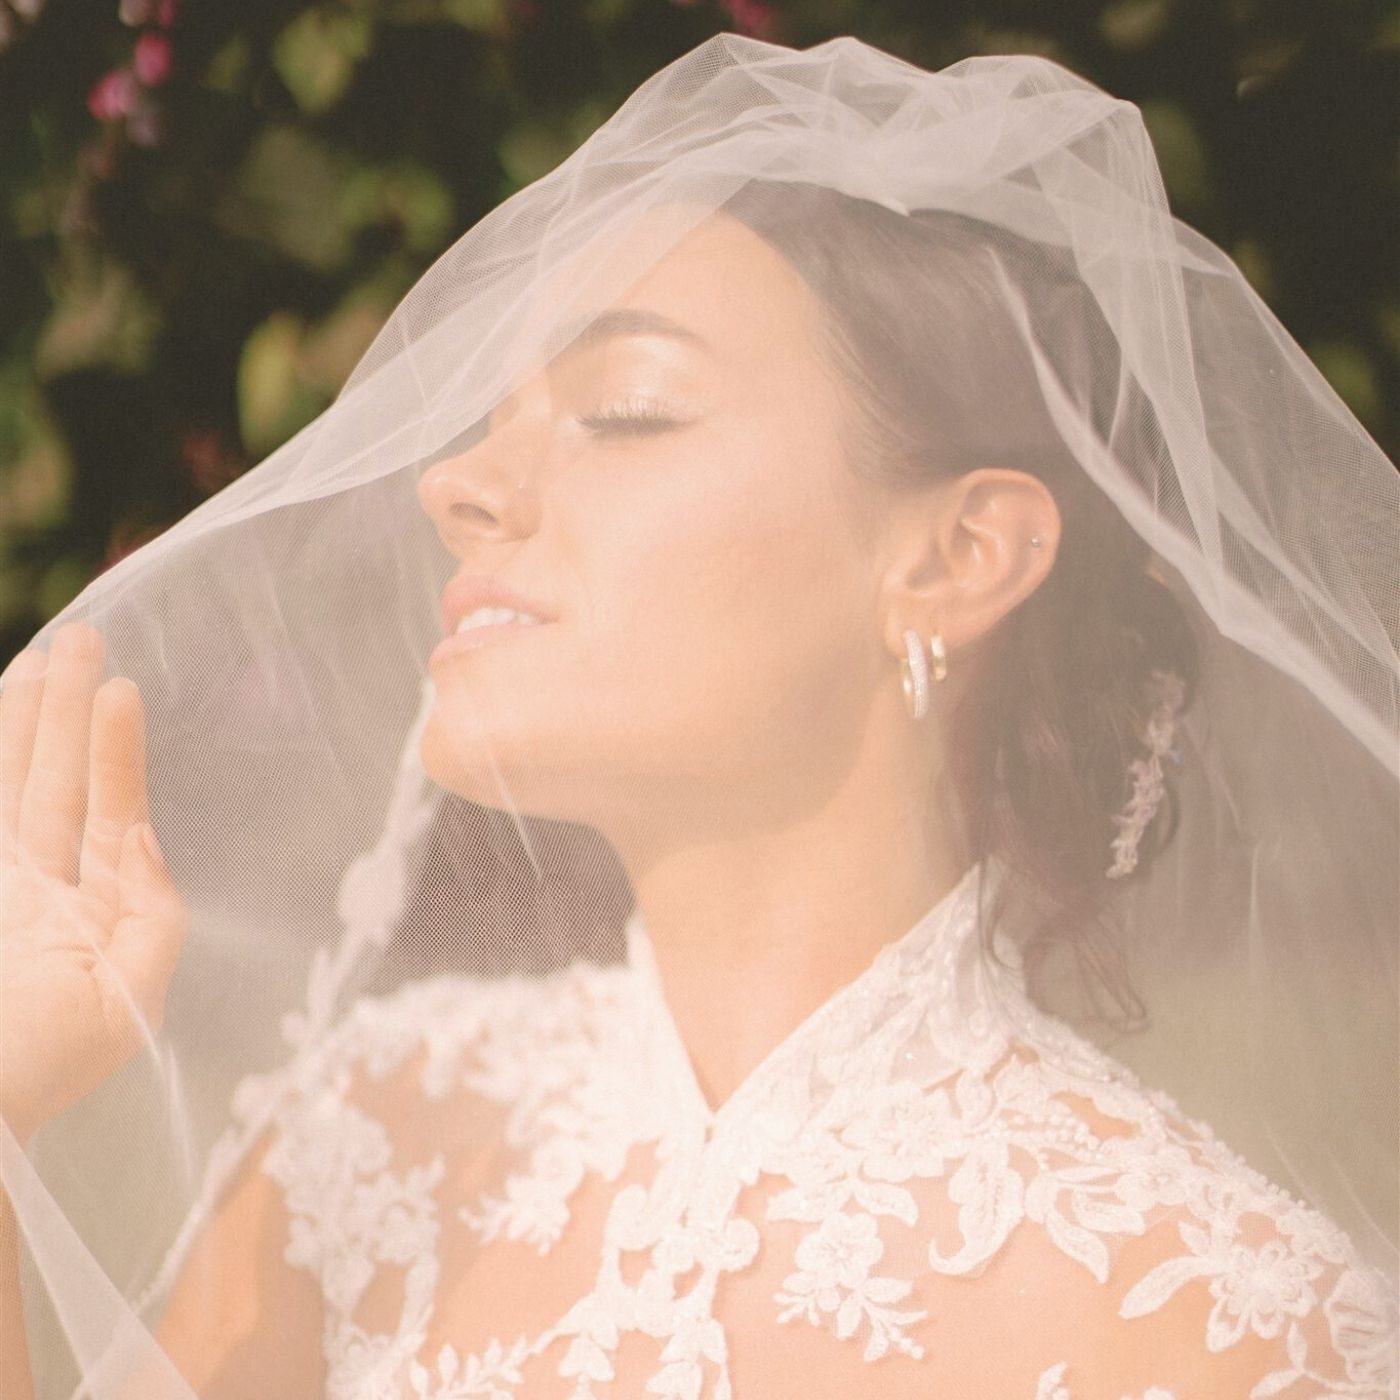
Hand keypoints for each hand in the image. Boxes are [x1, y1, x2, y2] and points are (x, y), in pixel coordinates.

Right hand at [1, 622, 186, 1146]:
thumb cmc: (37, 1074)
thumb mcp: (127, 1002)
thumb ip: (150, 915)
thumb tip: (142, 831)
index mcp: (82, 916)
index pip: (105, 815)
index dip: (114, 754)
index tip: (120, 688)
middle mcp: (29, 892)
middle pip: (47, 783)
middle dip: (61, 714)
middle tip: (79, 637)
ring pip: (2, 790)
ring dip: (15, 726)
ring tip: (36, 659)